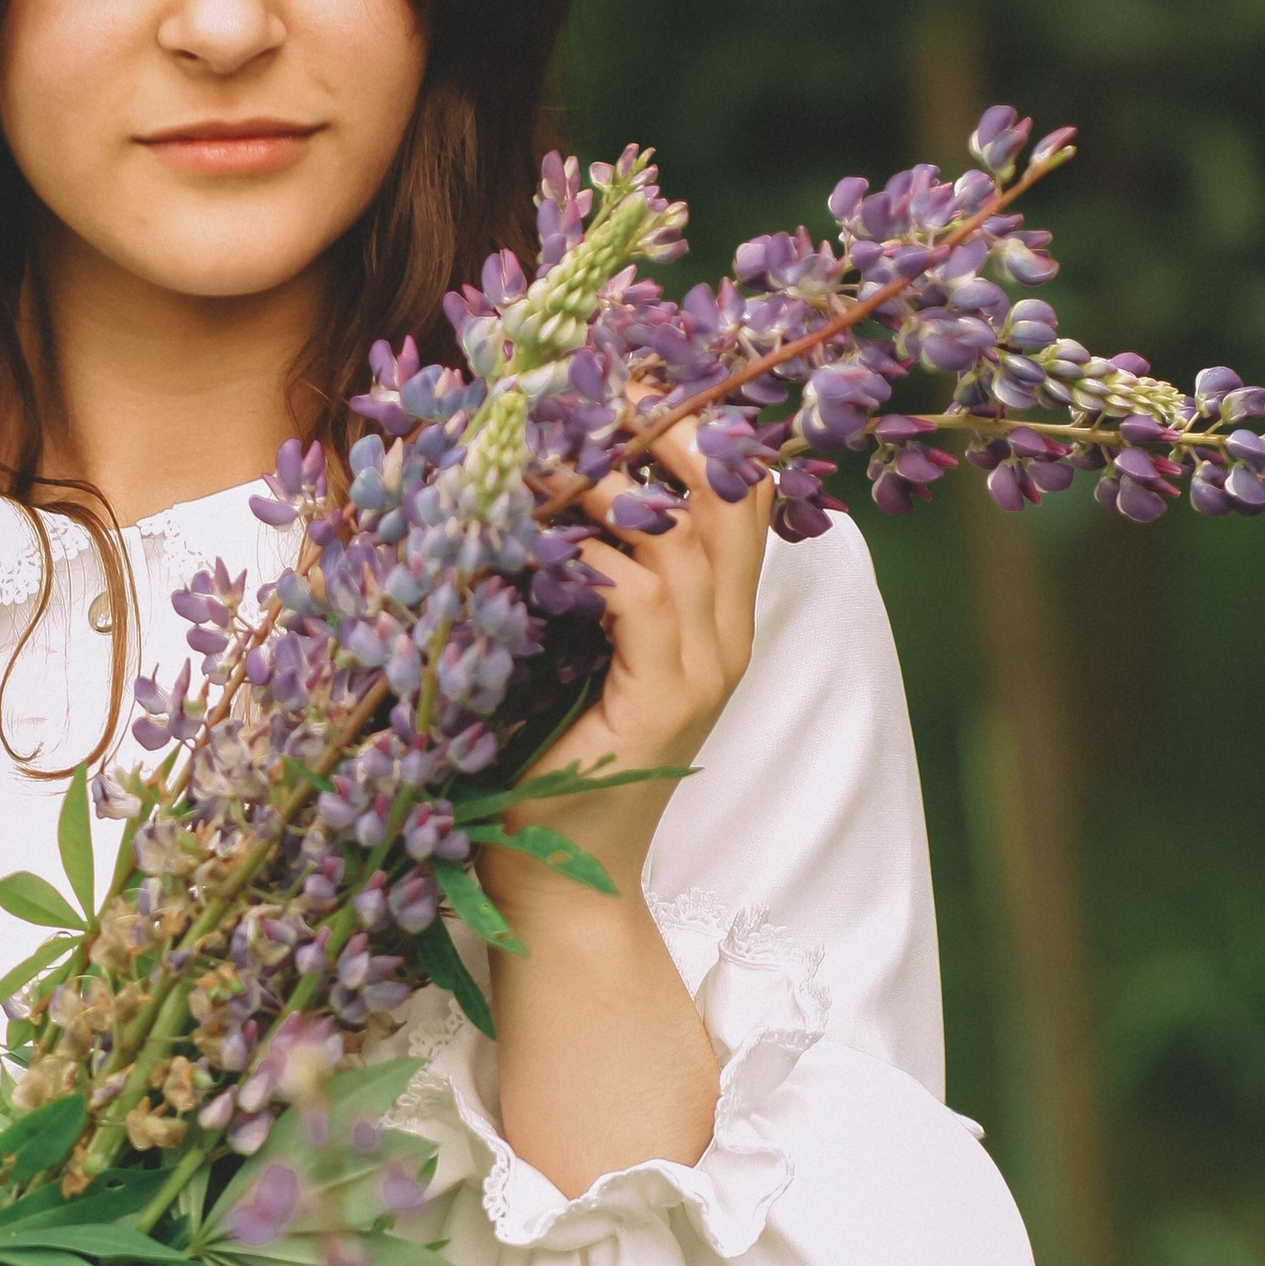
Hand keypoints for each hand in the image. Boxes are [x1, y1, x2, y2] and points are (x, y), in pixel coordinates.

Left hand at [488, 420, 771, 909]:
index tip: (632, 378)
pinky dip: (591, 557)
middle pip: (730, 498)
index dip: (696, 429)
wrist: (554, 887)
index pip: (739, 497)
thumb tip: (525, 491)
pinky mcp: (663, 705)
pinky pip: (641, 600)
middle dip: (671, 431)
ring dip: (612, 485)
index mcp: (712, 623)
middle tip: (601, 393)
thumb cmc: (541, 769)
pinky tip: (538, 542)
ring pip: (686, 538)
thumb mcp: (562, 654)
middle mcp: (723, 640)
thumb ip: (573, 583)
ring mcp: (700, 673)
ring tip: (547, 457)